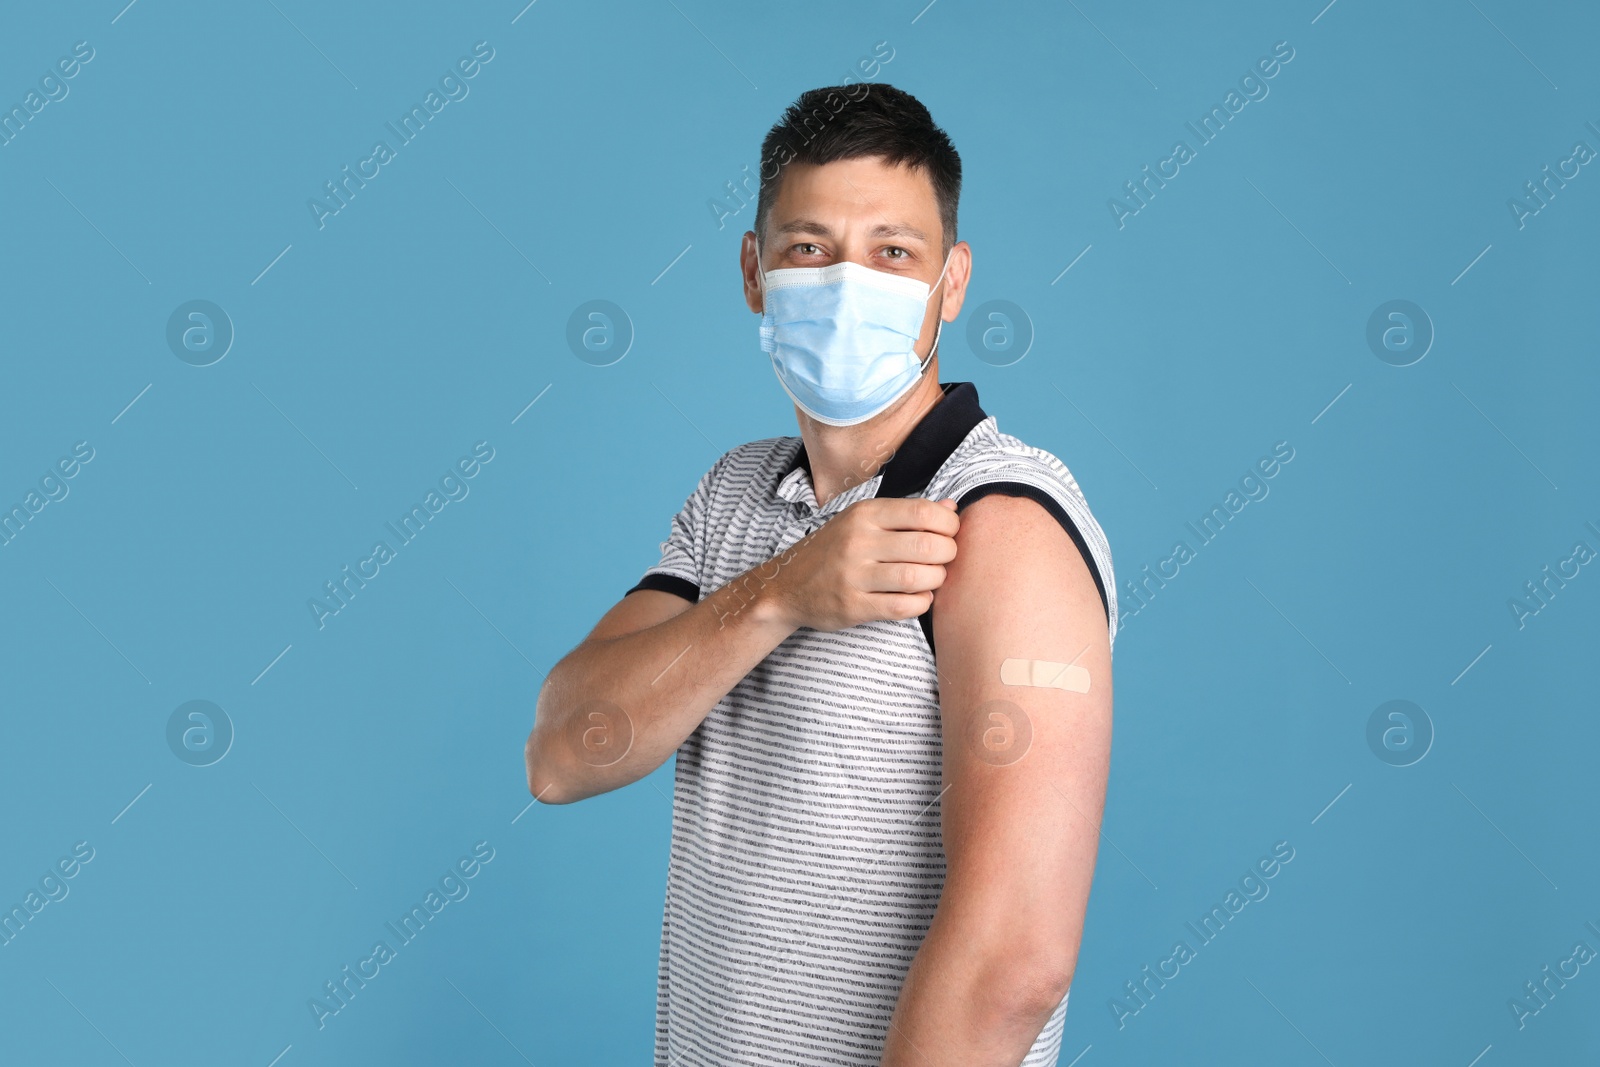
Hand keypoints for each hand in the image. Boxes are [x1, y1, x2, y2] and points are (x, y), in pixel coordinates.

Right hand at [767, 497, 959, 631]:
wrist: (786, 586)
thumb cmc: (834, 550)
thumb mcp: (863, 521)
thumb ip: (907, 514)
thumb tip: (951, 507)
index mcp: (865, 514)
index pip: (923, 513)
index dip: (948, 524)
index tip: (949, 533)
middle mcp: (858, 541)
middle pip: (926, 546)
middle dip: (948, 554)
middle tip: (944, 559)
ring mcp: (853, 575)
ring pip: (916, 578)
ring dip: (936, 580)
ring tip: (932, 578)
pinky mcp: (852, 606)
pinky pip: (901, 607)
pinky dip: (921, 603)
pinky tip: (919, 597)